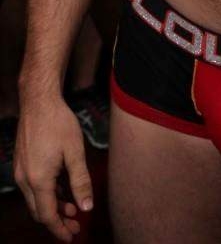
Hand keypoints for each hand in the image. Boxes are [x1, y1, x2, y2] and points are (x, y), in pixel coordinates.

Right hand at [15, 96, 92, 241]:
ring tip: (73, 208)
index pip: (48, 216)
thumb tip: (87, 207)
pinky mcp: (22, 163)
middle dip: (58, 221)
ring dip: (53, 206)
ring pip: (36, 199)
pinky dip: (47, 193)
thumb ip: (81, 181)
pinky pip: (33, 187)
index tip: (72, 237)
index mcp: (38, 180)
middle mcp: (25, 179)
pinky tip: (62, 189)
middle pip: (40, 210)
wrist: (39, 101)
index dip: (60, 230)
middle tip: (76, 225)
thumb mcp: (75, 152)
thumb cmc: (58, 123)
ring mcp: (21, 171)